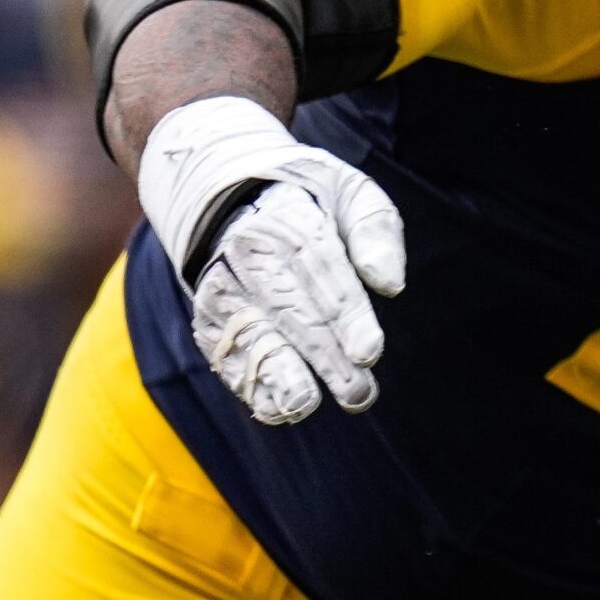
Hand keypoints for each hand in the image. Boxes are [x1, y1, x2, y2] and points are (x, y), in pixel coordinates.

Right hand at [138, 95, 405, 424]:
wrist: (227, 193)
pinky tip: (282, 409)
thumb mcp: (349, 191)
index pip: (319, 269)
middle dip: (324, 355)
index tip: (371, 352)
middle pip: (289, 309)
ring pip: (251, 335)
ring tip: (307, 404)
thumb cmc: (309, 199)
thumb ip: (373, 229)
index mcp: (285, 218)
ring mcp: (222, 287)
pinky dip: (250, 383)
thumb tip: (390, 284)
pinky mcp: (209, 316)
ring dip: (280, 375)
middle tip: (359, 392)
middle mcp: (245, 254)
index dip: (345, 313)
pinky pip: (225, 352)